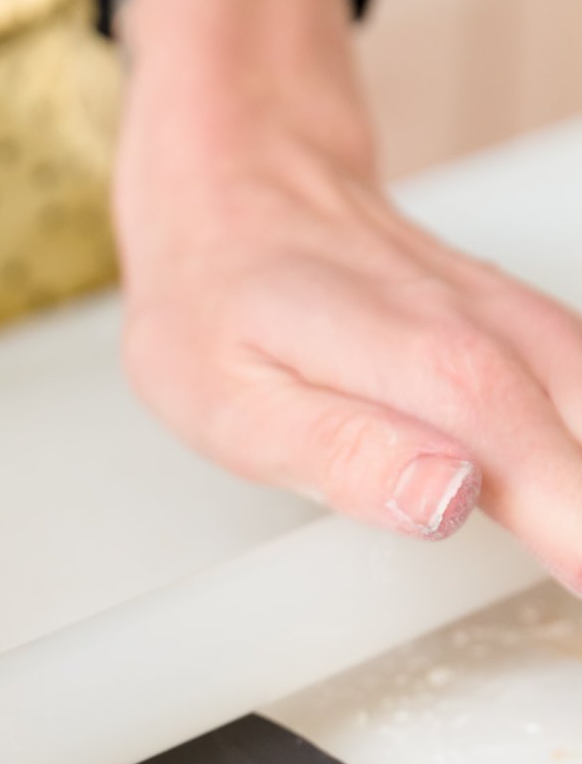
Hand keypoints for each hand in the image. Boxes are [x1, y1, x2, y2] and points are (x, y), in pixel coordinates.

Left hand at [113, 0, 581, 587]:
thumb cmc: (217, 304)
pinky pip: (580, 370)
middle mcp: (469, 317)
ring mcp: (499, 309)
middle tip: (581, 579)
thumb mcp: (233, 402)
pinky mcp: (511, 317)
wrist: (236, 184)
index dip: (563, 513)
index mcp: (394, 343)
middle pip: (570, 413)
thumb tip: (447, 499)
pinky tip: (572, 482)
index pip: (503, 432)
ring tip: (579, 547)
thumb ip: (343, 454)